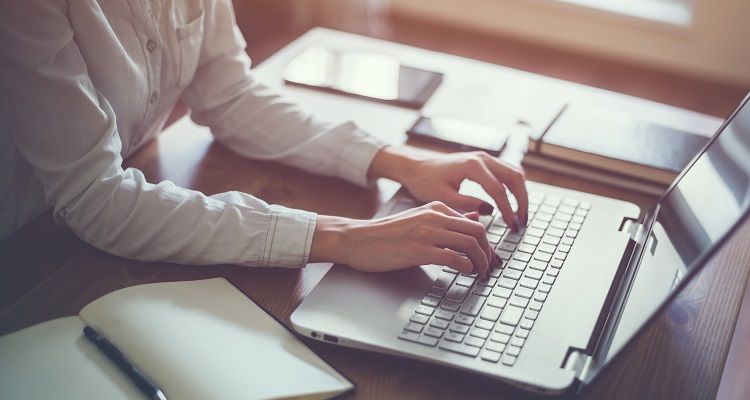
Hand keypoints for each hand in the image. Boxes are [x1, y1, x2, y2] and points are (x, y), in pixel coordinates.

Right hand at [310, 202, 499, 278]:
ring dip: (481, 262)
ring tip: (480, 275)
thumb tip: (475, 217)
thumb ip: (446, 219)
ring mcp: (427, 233)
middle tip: (490, 268)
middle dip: (489, 253)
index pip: (475, 223)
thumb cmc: (387, 233)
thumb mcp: (419, 219)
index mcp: (437, 208)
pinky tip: (465, 273)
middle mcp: (435, 217)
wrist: (357, 239)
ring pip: (470, 244)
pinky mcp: (418, 250)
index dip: (488, 243)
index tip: (490, 258)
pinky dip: (466, 267)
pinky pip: (453, 257)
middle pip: (478, 232)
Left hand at [369, 146, 527, 230]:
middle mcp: (482, 158)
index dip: (508, 210)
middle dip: (522, 201)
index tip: (512, 226)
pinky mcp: (484, 162)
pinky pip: (507, 172)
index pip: (498, 190)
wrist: (416, 166)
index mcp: (472, 166)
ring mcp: (485, 158)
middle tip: (522, 222)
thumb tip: (490, 212)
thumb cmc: (425, 181)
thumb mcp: (443, 197)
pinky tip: (511, 204)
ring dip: (521, 193)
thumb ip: (467, 204)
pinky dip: (513, 187)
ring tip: (519, 216)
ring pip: (514, 173)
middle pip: (515, 177)